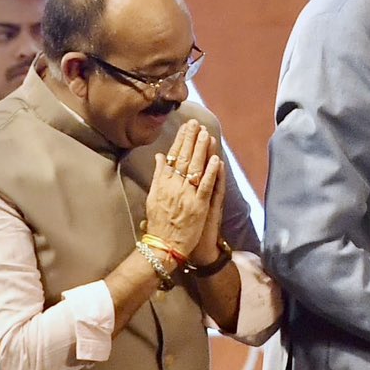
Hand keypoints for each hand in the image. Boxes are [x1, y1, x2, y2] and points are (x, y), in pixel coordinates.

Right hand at [145, 121, 218, 255]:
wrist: (164, 246)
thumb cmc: (159, 223)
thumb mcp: (153, 196)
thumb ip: (158, 175)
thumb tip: (159, 156)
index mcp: (163, 183)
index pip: (172, 157)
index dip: (180, 140)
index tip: (186, 127)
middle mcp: (173, 187)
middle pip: (183, 159)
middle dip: (190, 140)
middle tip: (196, 123)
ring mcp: (186, 196)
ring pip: (194, 169)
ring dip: (201, 150)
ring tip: (206, 134)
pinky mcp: (199, 206)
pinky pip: (206, 186)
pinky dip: (210, 173)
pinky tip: (216, 160)